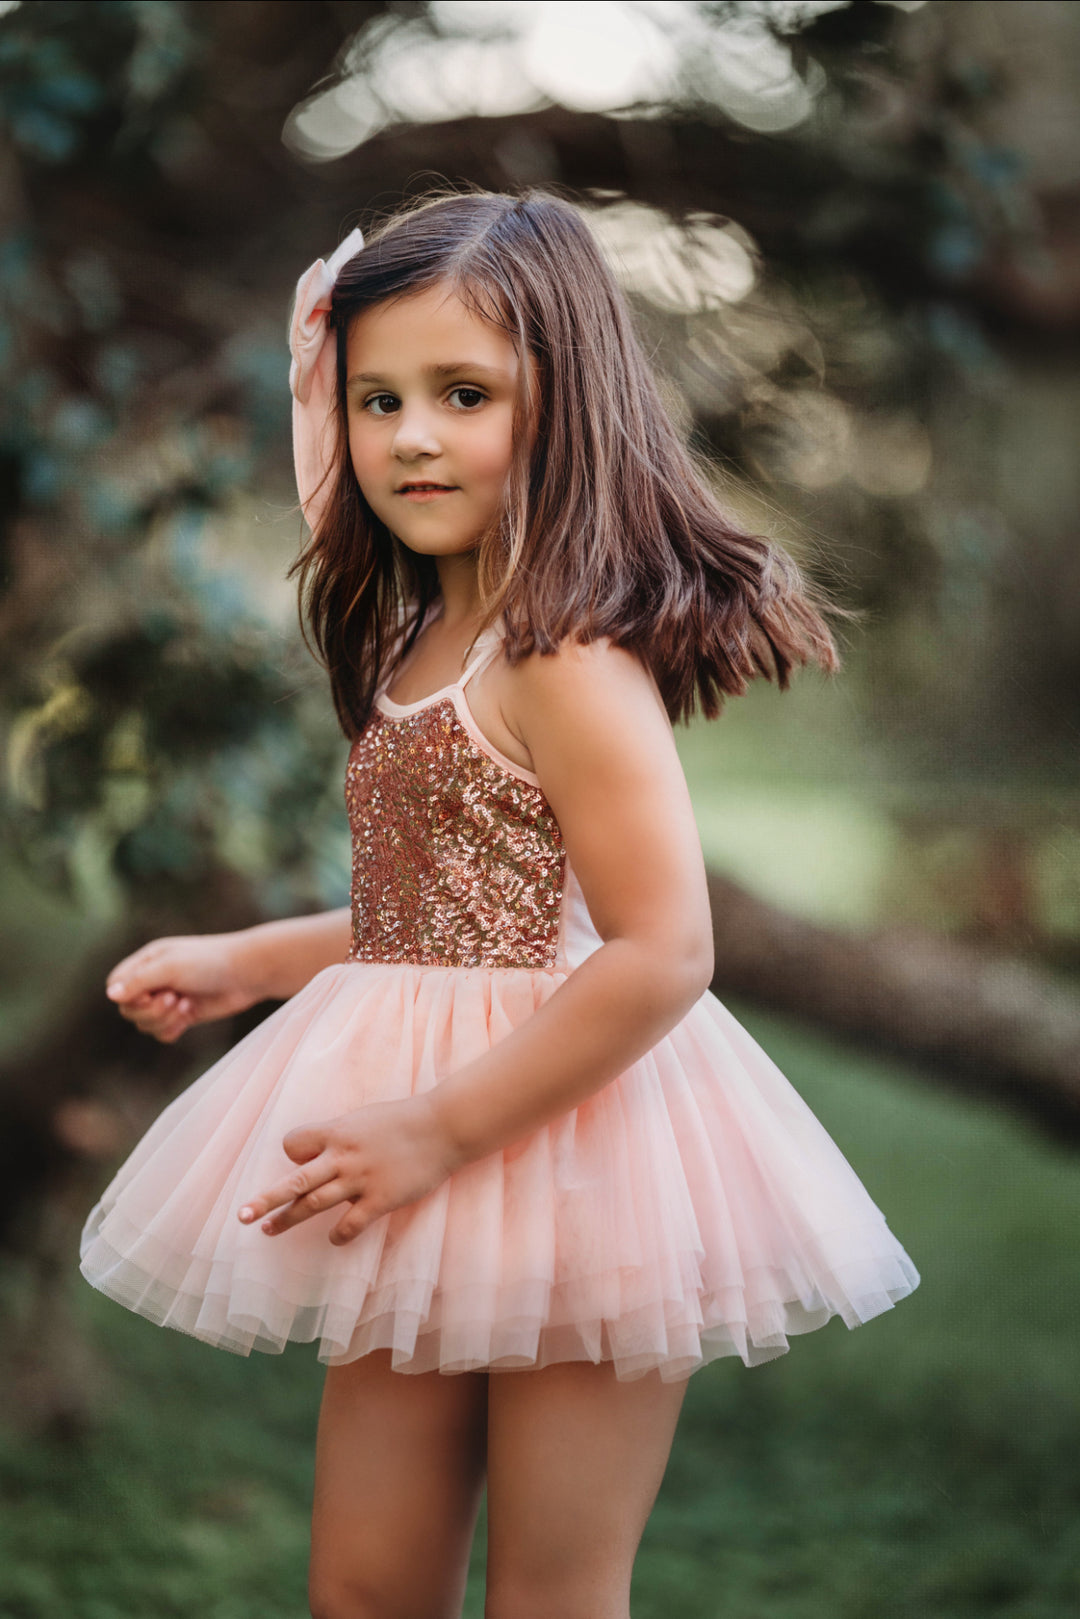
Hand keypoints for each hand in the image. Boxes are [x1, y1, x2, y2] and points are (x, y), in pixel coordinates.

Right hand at [105, 931, 261, 1043]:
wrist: (248, 973)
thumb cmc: (210, 962)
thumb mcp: (170, 967)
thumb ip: (139, 981)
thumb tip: (110, 995)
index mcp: (147, 961)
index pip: (116, 984)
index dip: (127, 996)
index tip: (149, 994)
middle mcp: (155, 980)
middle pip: (129, 1009)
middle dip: (149, 1010)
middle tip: (172, 998)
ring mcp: (168, 998)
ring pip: (145, 1024)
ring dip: (163, 1020)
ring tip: (185, 1004)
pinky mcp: (184, 1015)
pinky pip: (162, 1033)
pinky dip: (171, 1029)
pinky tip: (189, 1016)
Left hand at [236, 1096, 464, 1245]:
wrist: (444, 1126)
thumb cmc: (404, 1119)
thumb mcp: (365, 1118)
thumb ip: (341, 1135)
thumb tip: (322, 1151)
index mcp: (338, 1131)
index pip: (295, 1144)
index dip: (292, 1153)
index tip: (299, 1158)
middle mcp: (343, 1156)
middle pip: (295, 1180)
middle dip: (266, 1199)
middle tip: (241, 1216)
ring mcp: (361, 1179)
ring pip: (314, 1203)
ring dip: (287, 1219)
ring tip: (267, 1231)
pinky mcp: (381, 1199)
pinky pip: (350, 1224)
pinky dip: (338, 1235)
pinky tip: (334, 1239)